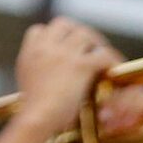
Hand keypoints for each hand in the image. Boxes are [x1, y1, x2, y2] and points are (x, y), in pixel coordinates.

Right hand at [9, 17, 120, 139]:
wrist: (37, 118)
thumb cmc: (33, 112)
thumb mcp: (27, 86)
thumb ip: (36, 73)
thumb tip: (46, 77)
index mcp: (30, 52)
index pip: (40, 30)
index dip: (52, 36)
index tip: (62, 45)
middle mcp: (46, 47)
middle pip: (64, 24)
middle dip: (78, 31)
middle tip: (90, 44)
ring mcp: (64, 53)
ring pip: (85, 34)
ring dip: (97, 43)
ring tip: (105, 55)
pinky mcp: (80, 65)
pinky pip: (102, 55)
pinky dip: (111, 60)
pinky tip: (115, 70)